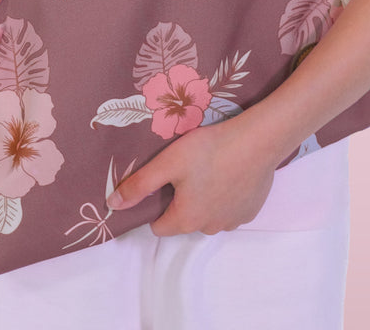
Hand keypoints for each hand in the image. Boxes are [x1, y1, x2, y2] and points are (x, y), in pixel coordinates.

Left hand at [107, 117, 277, 236]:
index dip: (156, 204)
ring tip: (208, 168)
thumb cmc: (208, 150)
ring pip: (208, 215)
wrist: (257, 142)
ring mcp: (232, 222)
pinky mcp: (250, 212)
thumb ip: (139, 185)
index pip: (159, 226)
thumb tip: (113, 205)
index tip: (163, 182)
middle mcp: (209, 228)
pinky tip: (228, 173)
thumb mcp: (167, 162)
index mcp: (186, 219)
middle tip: (186, 169)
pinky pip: (229, 209)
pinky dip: (226, 196)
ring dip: (204, 199)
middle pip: (184, 220)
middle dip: (181, 200)